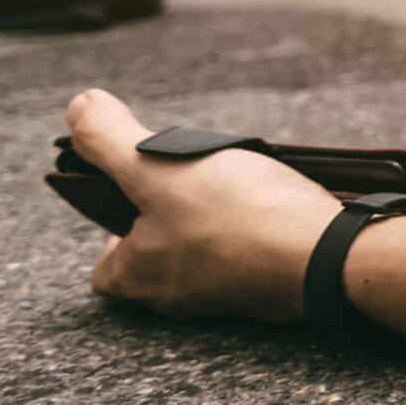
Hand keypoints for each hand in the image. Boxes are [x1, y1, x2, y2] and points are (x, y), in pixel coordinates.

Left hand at [66, 89, 342, 322]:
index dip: (113, 229)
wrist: (328, 255)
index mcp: (140, 276)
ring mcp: (229, 296)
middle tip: (192, 180)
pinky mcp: (272, 288)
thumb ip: (109, 139)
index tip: (137, 193)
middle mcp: (178, 297)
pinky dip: (254, 232)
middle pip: (157, 257)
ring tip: (237, 183)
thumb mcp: (157, 166)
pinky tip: (272, 203)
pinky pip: (250, 257)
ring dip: (216, 222)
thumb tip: (77, 107)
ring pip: (206, 256)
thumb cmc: (236, 216)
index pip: (105, 267)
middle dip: (170, 217)